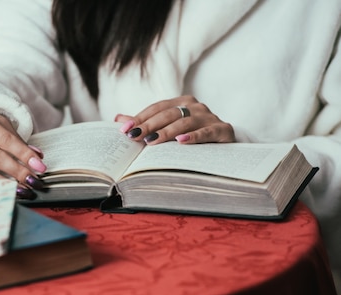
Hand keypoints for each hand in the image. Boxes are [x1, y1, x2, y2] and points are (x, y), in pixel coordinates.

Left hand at [114, 95, 234, 144]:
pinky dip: (193, 137)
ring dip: (167, 132)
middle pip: (168, 114)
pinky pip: (206, 132)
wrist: (225, 143)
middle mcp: (196, 106)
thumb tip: (118, 119)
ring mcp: (210, 117)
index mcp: (182, 102)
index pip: (157, 108)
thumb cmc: (192, 135)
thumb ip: (145, 123)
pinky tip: (181, 142)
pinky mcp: (222, 130)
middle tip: (135, 136)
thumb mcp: (168, 128)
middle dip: (149, 125)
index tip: (124, 130)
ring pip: (185, 122)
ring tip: (152, 141)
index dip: (140, 118)